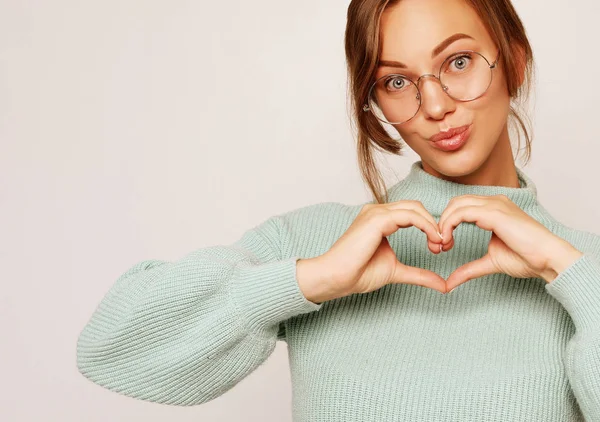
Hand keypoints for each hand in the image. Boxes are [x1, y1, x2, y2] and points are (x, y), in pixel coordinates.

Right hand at [319, 200, 447, 298]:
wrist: (338, 277)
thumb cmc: (359, 273)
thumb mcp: (397, 271)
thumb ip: (419, 274)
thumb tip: (443, 285)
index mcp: (380, 220)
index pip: (412, 213)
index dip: (429, 227)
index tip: (439, 247)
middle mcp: (377, 211)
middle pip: (416, 206)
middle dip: (434, 223)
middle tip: (443, 245)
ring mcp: (376, 213)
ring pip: (414, 208)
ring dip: (432, 224)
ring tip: (440, 243)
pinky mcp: (377, 219)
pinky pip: (409, 215)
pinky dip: (425, 225)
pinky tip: (433, 239)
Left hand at [438, 194, 583, 290]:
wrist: (549, 259)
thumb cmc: (528, 258)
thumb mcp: (490, 262)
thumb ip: (469, 269)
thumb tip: (450, 283)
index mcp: (494, 209)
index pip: (461, 206)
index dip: (447, 223)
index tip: (443, 245)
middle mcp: (494, 202)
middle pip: (455, 202)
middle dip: (441, 222)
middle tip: (438, 245)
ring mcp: (495, 204)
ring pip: (456, 205)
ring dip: (443, 224)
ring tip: (442, 244)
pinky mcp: (495, 213)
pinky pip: (462, 212)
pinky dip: (449, 224)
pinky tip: (448, 240)